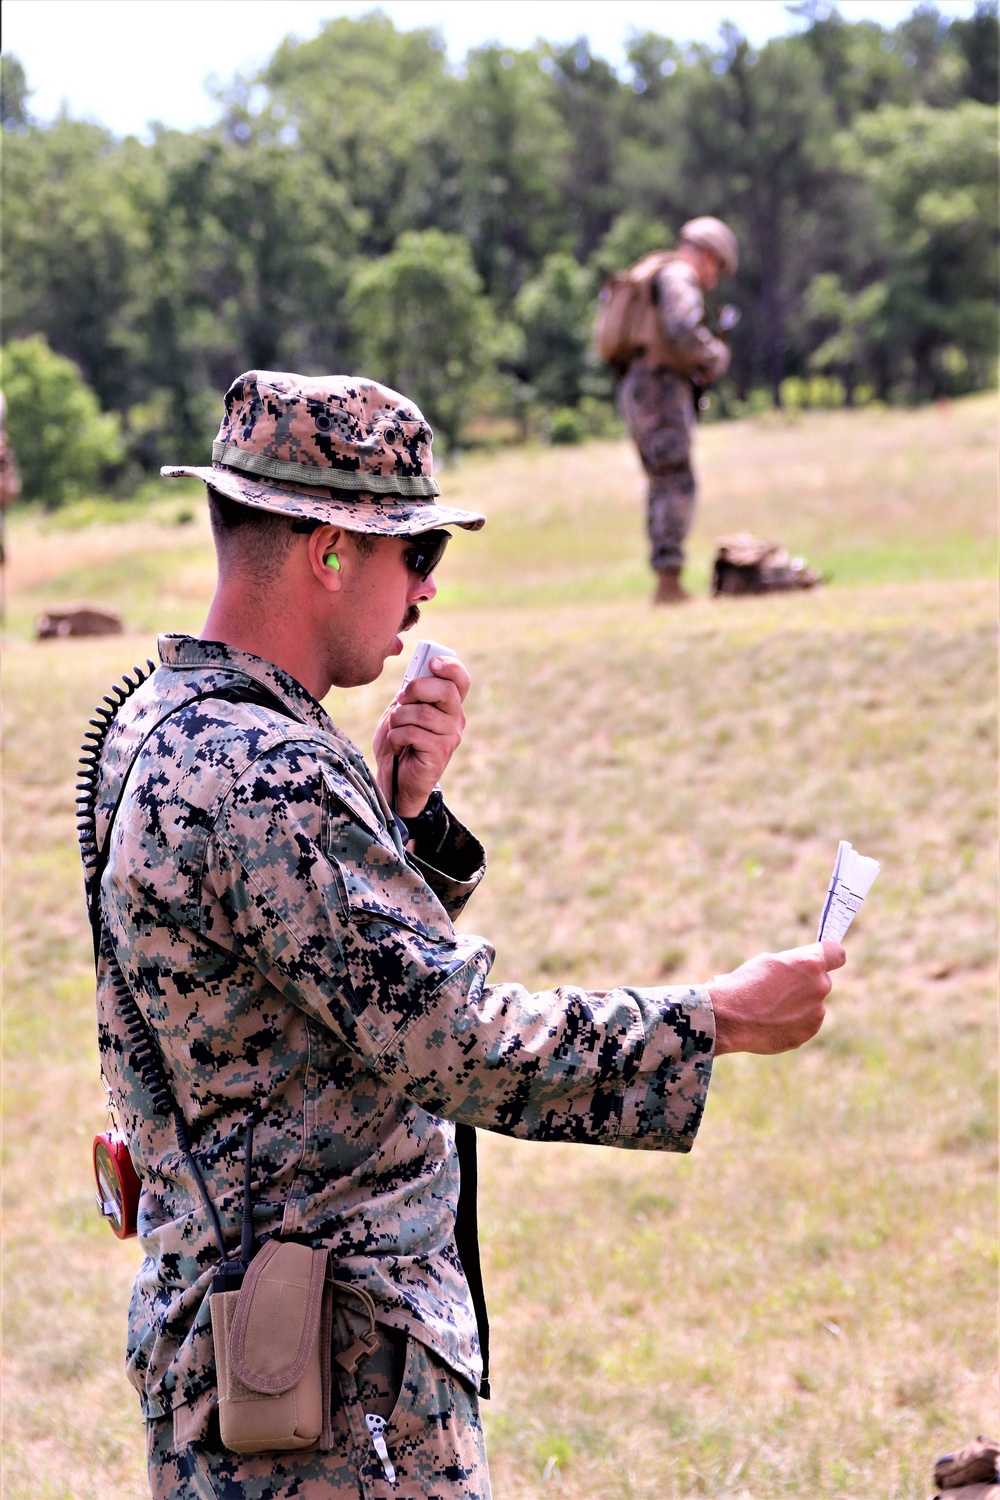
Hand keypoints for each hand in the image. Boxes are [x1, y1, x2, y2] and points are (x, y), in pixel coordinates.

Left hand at [374, 656, 470, 816]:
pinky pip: (413, 732)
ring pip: (422, 712)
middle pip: (445, 690)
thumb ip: (410, 693)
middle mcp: (455, 719)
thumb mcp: (401, 711)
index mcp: (449, 705)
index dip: (450, 666)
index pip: (461, 679)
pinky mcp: (439, 753)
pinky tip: (397, 746)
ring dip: (398, 719)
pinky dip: (396, 737)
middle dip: (417, 689)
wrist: (394, 780)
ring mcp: (450, 737)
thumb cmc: (398, 743)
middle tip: (401, 699)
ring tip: (395, 730)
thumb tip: (415, 672)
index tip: (432, 662)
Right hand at [708, 941, 845, 1055]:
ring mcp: (816, 1013)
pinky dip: (792, 1022)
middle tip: (780, 987)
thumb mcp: (768, 961)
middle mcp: (819, 987)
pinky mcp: (808, 1033)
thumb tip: (804, 971)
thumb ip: (794, 964)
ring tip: (770, 1008)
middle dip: (806, 982)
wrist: (728, 1018)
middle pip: (822, 980)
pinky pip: (805, 1023)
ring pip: (813, 1004)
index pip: (837, 953)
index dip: (829, 955)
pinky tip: (770, 1022)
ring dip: (799, 1004)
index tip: (822, 958)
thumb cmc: (744, 984)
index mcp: (810, 964)